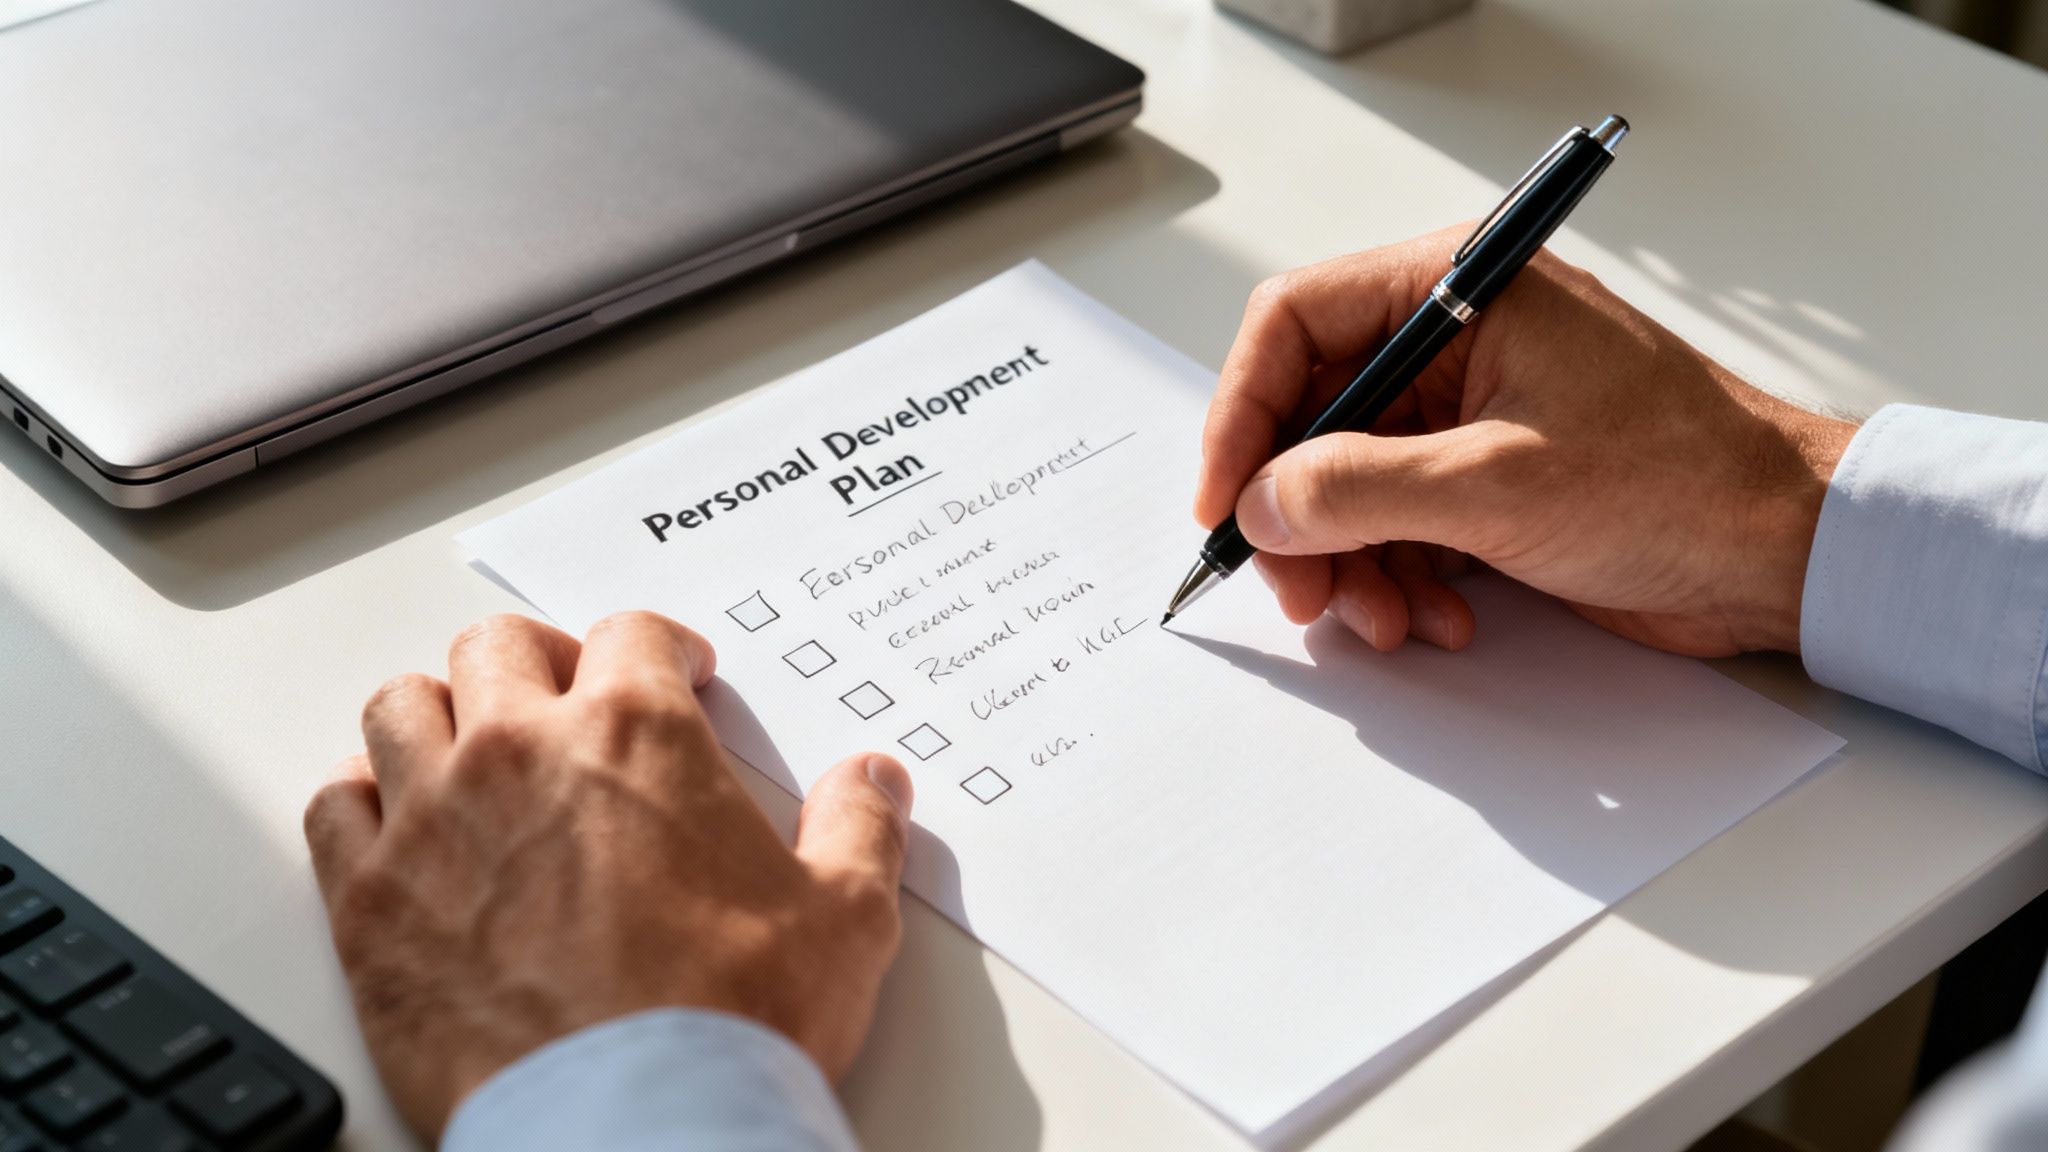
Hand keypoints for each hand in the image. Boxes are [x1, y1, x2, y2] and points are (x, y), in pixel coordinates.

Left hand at [303, 611, 914, 1141]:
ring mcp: (433, 822)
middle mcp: (521, 752)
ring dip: (439, 717)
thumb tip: (875, 781)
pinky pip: (335, 809)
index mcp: (637, 734)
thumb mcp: (843, 917)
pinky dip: (364, 802)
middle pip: (499, 648)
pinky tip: (397, 823)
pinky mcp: (371, 903)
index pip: (631, 635)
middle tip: (568, 696)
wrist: (634, 1122)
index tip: (676, 675)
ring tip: (469, 750)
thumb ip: (859, 828)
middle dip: (542, 661)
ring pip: (401, 710)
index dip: (662, 650)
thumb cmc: (730, 1019)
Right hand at [1196, 228, 1858, 656]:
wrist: (1789, 554)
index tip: (1225, 502)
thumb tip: (1259, 502)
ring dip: (1351, 562)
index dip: (1242, 415)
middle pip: (1314, 416)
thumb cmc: (1683, 483)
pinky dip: (1401, 579)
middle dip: (1298, 513)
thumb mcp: (1497, 485)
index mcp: (1463, 289)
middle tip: (1298, 589)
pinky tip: (1441, 619)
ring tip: (1385, 620)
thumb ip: (1358, 488)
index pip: (1295, 324)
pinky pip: (1399, 525)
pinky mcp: (1488, 480)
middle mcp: (1458, 339)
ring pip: (1348, 483)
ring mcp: (1471, 414)